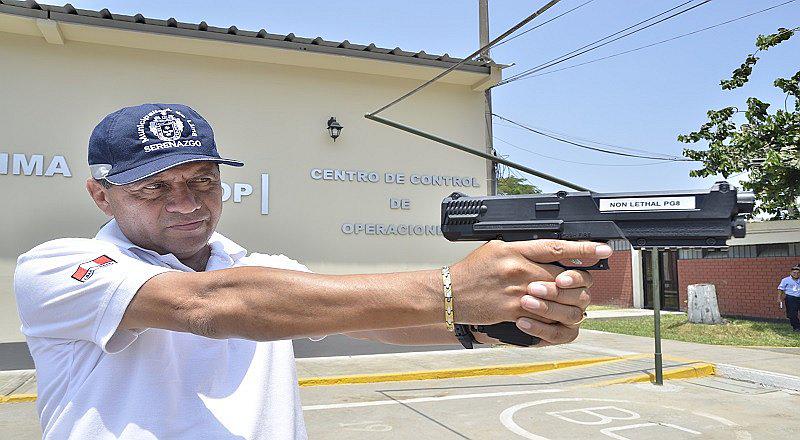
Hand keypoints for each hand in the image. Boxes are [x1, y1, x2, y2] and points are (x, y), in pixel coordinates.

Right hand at [449, 239, 611, 340]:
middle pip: (565, 276)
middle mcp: (519, 270)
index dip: (584, 248)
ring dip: (568, 302)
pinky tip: (550, 313)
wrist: (449, 294)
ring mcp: (518, 292)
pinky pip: (544, 316)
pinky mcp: (513, 311)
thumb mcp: (496, 248)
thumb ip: (523, 248)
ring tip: (568, 301)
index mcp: (515, 250)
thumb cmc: (471, 271)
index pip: (557, 247)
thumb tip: (550, 249)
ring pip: (559, 299)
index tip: (603, 249)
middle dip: (579, 282)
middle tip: (580, 284)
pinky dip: (551, 316)